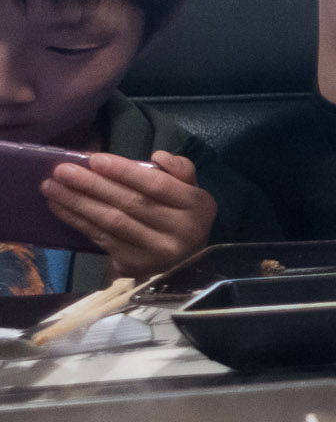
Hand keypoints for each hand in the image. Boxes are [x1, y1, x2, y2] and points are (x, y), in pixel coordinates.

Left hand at [42, 151, 217, 279]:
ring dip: (78, 202)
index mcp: (198, 206)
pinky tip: (60, 207)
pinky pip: (102, 238)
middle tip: (62, 171)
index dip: (125, 172)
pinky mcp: (136, 264)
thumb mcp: (190, 191)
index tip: (95, 159)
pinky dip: (78, 221)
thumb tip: (158, 156)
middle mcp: (182, 230)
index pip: (157, 185)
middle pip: (131, 203)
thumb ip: (179, 170)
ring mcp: (158, 250)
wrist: (183, 263)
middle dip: (93, 185)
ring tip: (52, 186)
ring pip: (112, 221)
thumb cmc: (180, 217)